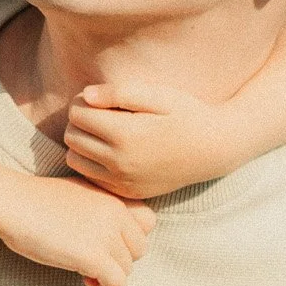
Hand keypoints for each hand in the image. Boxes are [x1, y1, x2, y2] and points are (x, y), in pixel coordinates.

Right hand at [0, 176, 156, 285]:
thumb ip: (99, 209)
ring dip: (108, 274)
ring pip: (128, 268)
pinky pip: (117, 283)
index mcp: (112, 198)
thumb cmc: (34, 200)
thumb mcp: (77, 194)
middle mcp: (116, 214)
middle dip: (119, 258)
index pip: (148, 222)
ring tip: (84, 270)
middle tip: (93, 259)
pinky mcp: (94, 256)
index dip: (130, 236)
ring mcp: (107, 235)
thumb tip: (106, 236)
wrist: (12, 204)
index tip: (105, 241)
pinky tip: (84, 279)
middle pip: (139, 249)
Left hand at [63, 83, 241, 198]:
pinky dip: (91, 162)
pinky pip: (90, 177)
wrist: (214, 149)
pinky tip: (110, 150)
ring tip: (101, 131)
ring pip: (75, 160)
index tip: (97, 98)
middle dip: (78, 121)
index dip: (82, 101)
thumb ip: (119, 93)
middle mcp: (120, 162)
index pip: (78, 114)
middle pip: (72, 137)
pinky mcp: (127, 192)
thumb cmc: (186, 114)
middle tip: (97, 112)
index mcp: (125, 134)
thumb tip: (86, 96)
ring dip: (80, 143)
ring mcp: (122, 181)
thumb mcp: (158, 95)